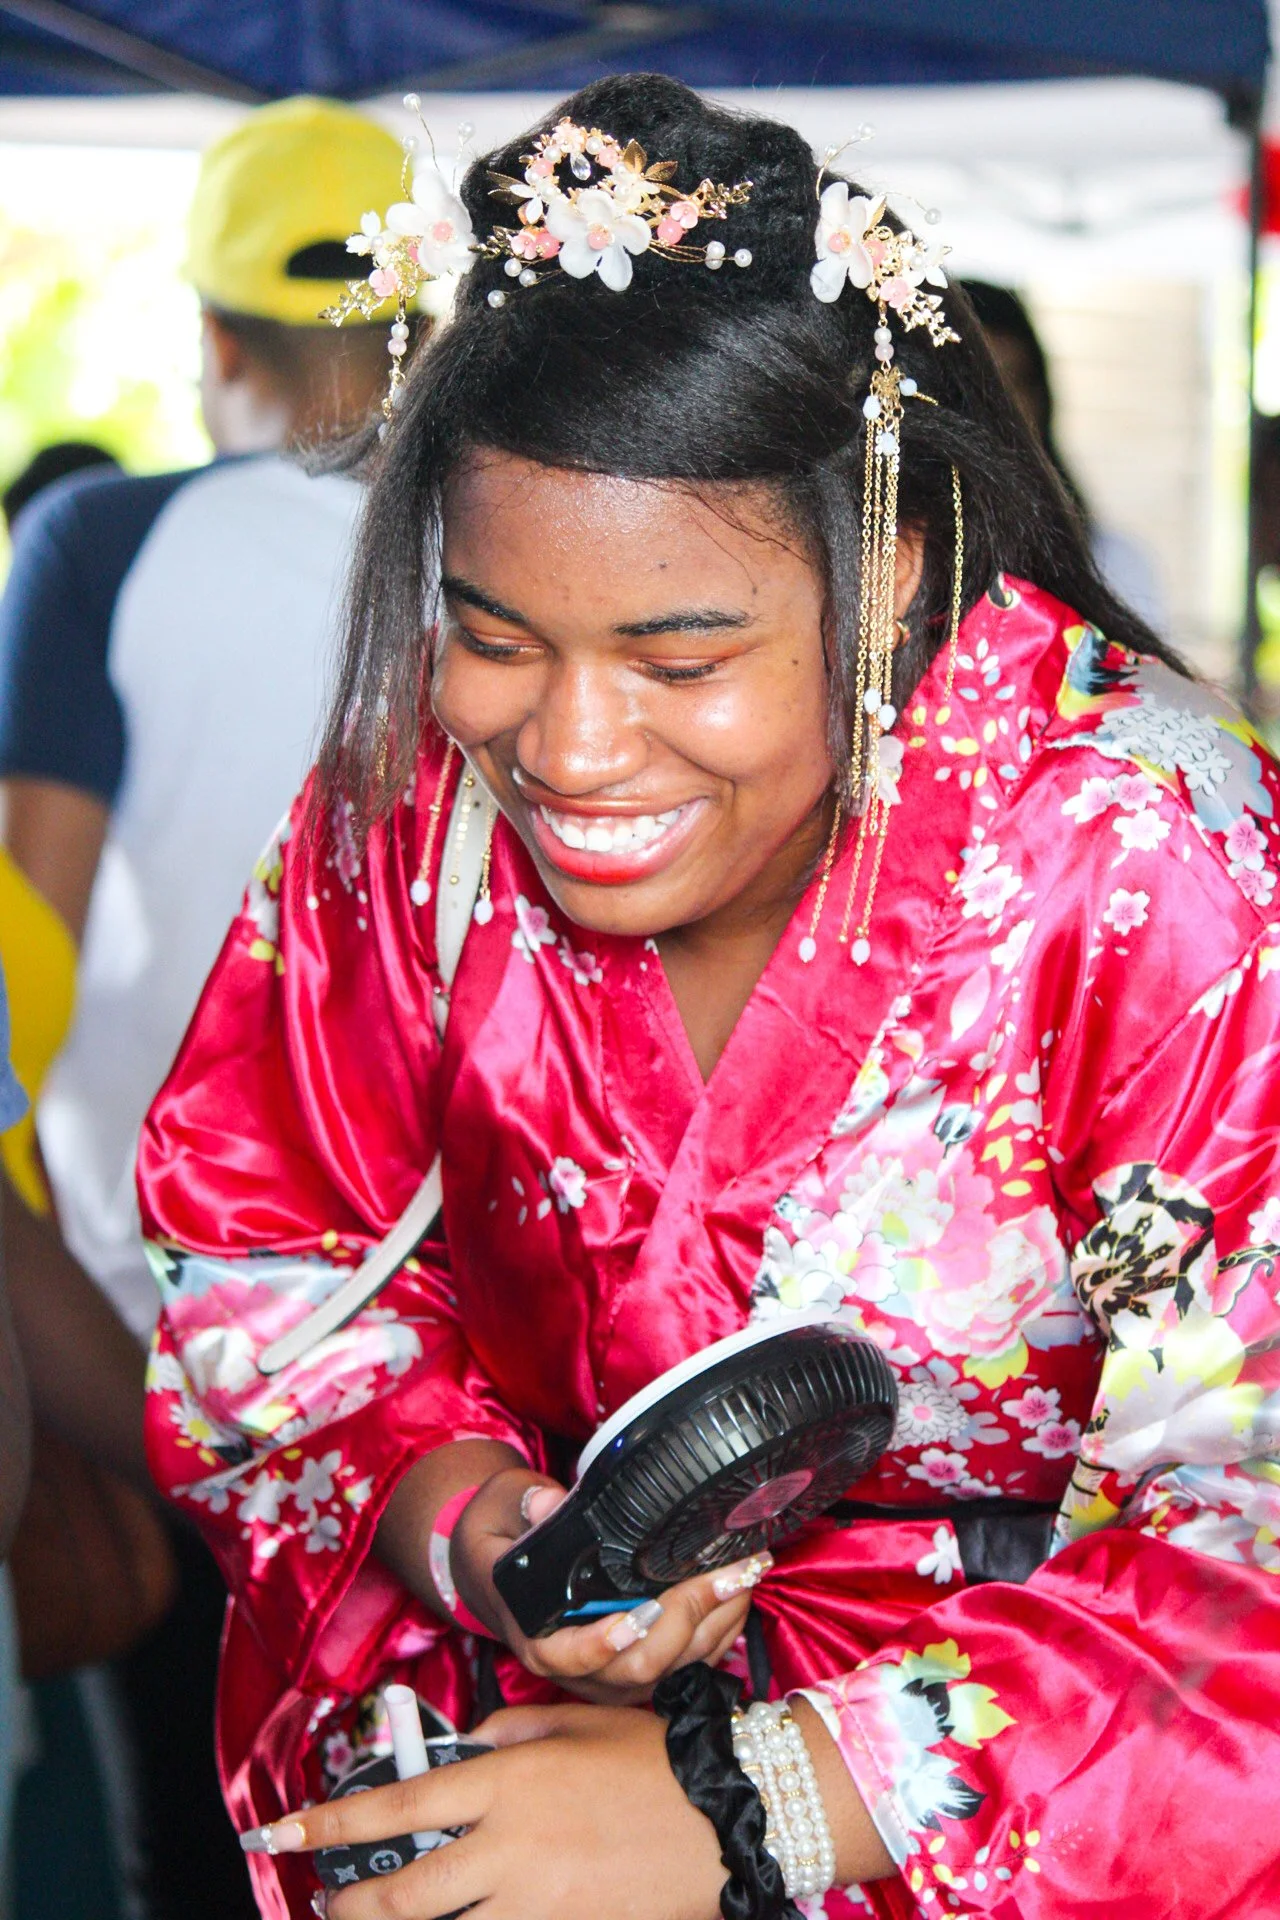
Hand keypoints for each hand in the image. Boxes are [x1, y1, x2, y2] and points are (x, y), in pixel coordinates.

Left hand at [252, 1702, 725, 1919]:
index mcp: (506, 1782)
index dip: (327, 1823)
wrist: (728, 1813)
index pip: (394, 1807)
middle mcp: (507, 1848)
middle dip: (349, 1906)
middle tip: (324, 1903)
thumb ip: (510, 1730)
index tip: (276, 1833)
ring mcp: (535, 1904)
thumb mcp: (575, 1723)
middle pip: (402, 1895)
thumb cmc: (651, 1759)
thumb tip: (466, 1748)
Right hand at [453, 1469, 770, 1703]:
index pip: (566, 1656)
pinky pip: (689, 1664)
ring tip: (747, 1571)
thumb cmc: (500, 1539)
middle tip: (728, 1571)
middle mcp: (576, 1667)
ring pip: (674, 1668)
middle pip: (639, 1665)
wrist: (500, 1570)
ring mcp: (612, 1675)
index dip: (602, 1645)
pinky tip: (741, 1589)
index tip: (636, 1617)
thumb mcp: (499, 1510)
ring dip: (717, 1624)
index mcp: (534, 1633)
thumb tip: (544, 1502)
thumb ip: (522, 1505)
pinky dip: (721, 1631)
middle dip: (688, 1617)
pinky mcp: (640, 1669)